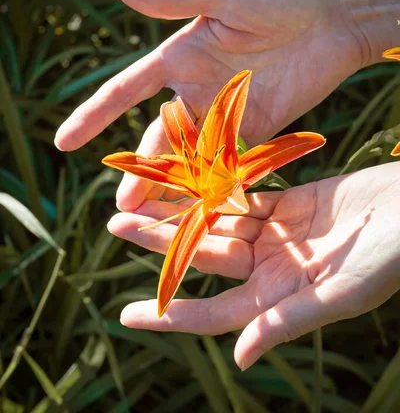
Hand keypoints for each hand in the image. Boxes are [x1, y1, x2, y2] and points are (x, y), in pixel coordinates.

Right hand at [55, 0, 365, 208]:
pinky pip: (231, 161)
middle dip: (140, 169)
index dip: (94, 115)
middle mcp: (198, 89)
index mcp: (180, 57)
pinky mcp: (259, 129)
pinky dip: (215, 184)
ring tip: (155, 218)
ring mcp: (228, 112)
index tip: (64, 141)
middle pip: (159, 136)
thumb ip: (172, 1)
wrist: (334, 19)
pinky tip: (201, 210)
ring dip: (173, 186)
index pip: (126, 90)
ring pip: (192, 156)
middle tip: (123, 205)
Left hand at [107, 162, 399, 369]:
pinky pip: (243, 193)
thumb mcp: (339, 294)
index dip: (169, 315)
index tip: (128, 314)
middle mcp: (269, 267)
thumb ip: (287, 321)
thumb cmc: (388, 260)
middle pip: (203, 255)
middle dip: (159, 241)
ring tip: (140, 194)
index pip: (211, 313)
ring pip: (216, 219)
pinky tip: (187, 172)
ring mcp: (276, 233)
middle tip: (116, 223)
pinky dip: (216, 184)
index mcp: (277, 298)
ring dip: (180, 208)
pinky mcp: (287, 203)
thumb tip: (240, 357)